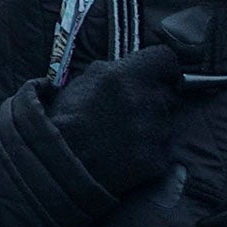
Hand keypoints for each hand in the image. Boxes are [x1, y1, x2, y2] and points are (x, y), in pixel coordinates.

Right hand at [49, 45, 180, 200]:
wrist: (59, 168)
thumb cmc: (65, 123)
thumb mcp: (82, 82)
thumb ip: (112, 70)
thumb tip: (130, 67)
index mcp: (124, 76)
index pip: (166, 58)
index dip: (163, 67)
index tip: (159, 75)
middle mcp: (144, 99)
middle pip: (167, 92)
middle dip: (154, 99)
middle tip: (133, 111)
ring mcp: (154, 131)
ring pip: (166, 121)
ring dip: (152, 125)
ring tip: (124, 136)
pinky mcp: (157, 158)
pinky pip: (163, 148)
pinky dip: (151, 151)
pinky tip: (128, 155)